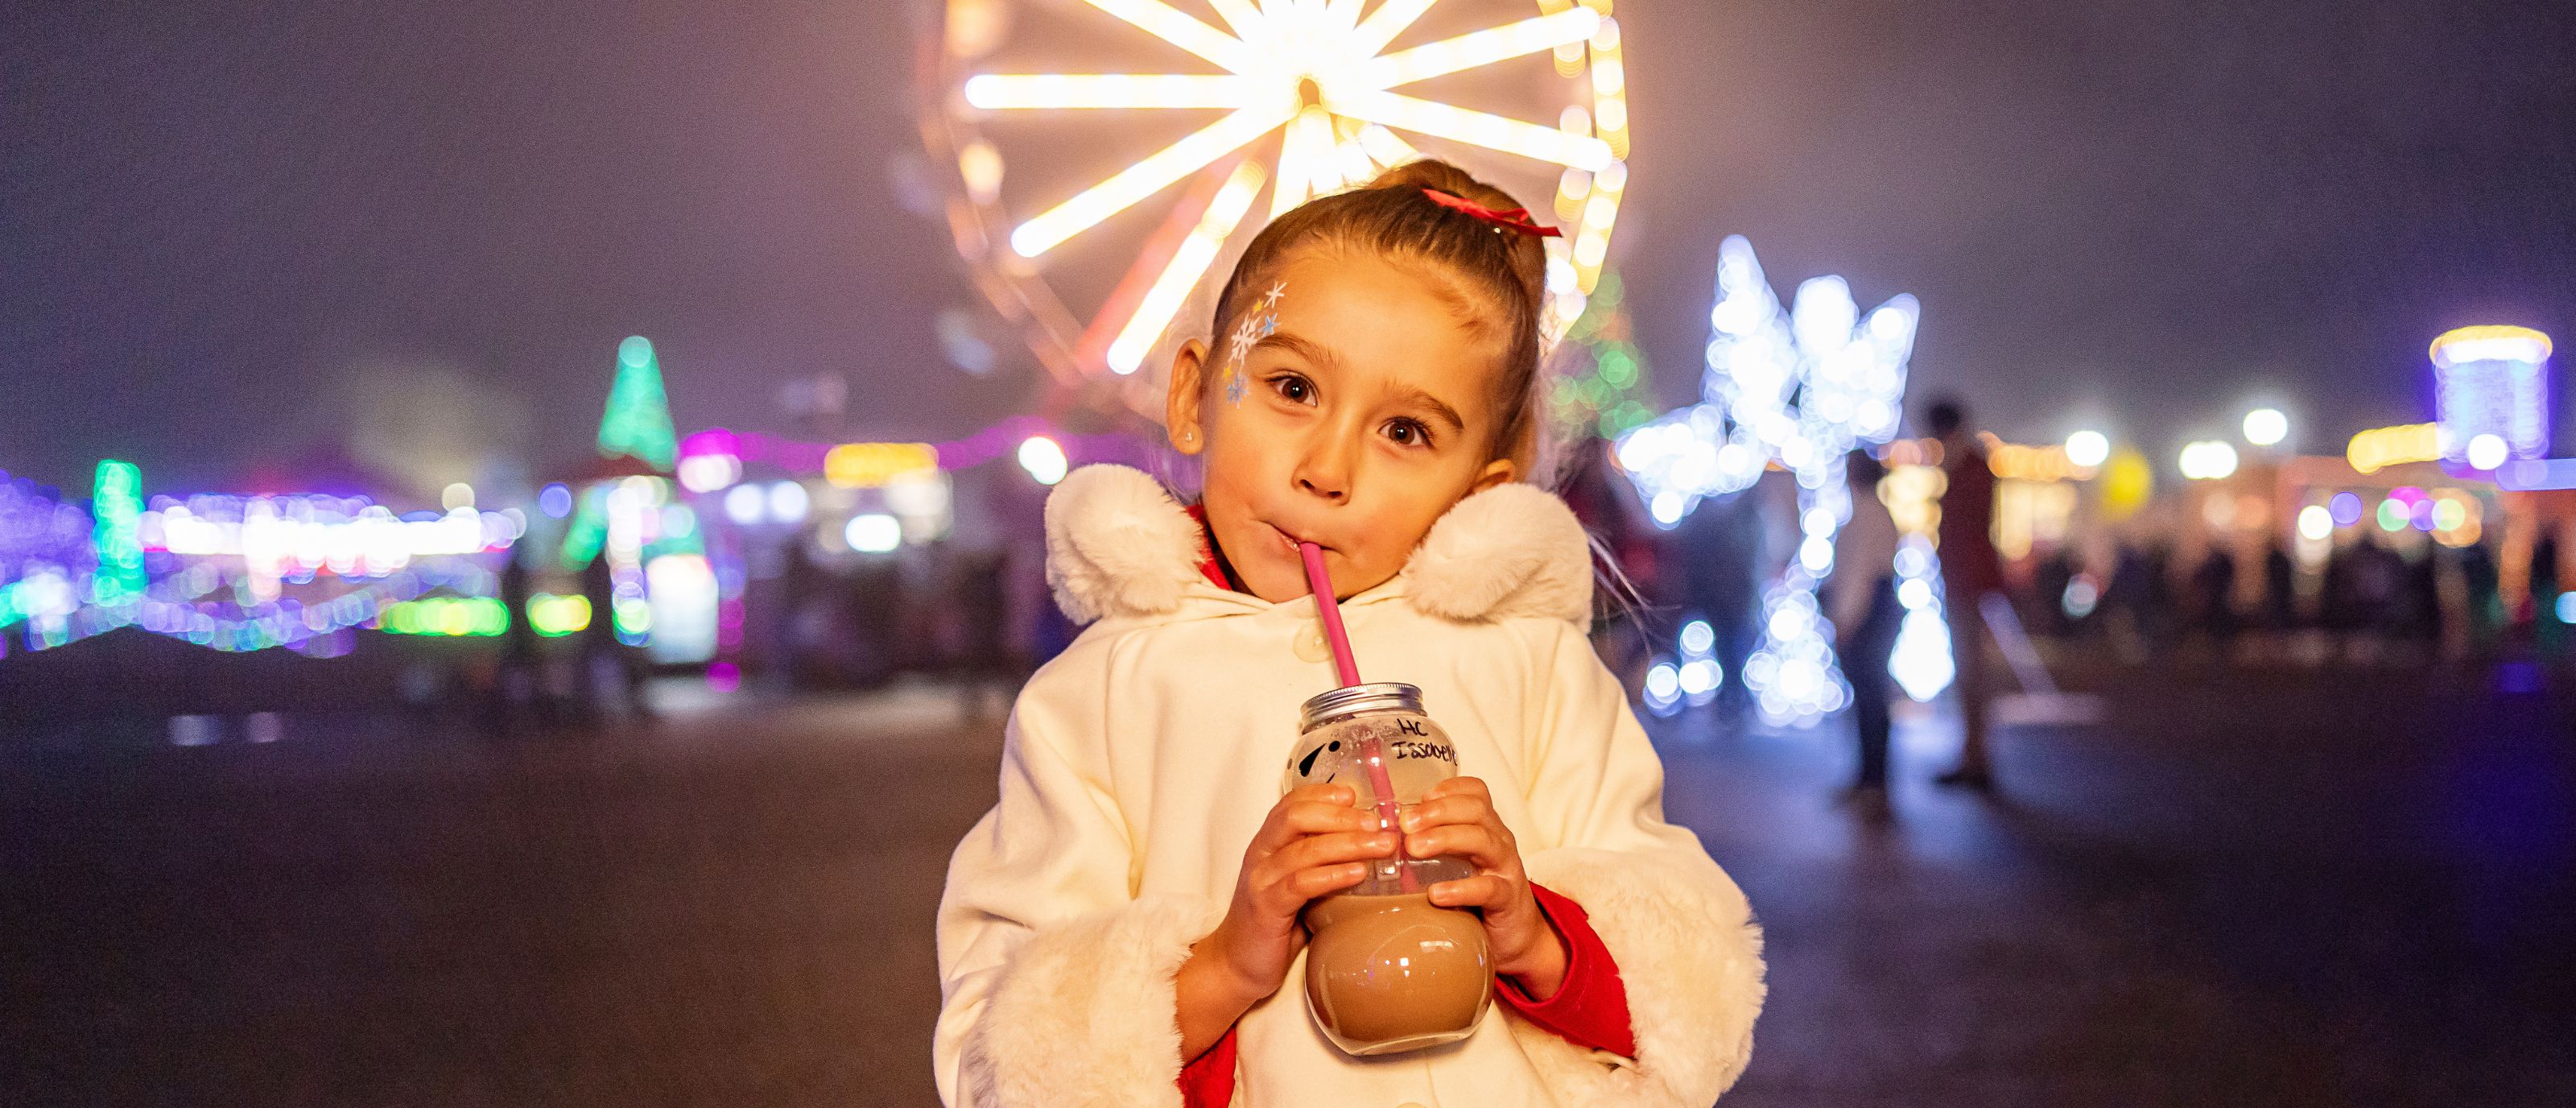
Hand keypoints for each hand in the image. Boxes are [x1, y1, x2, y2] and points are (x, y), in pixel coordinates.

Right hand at [1192, 783, 1395, 1006]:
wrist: (1236, 963)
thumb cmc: (1274, 922)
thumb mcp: (1297, 883)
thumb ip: (1320, 862)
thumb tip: (1370, 843)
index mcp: (1268, 843)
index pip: (1292, 803)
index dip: (1323, 793)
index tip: (1355, 794)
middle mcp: (1260, 854)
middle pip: (1297, 817)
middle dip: (1341, 816)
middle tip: (1377, 822)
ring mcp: (1261, 880)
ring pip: (1304, 849)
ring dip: (1349, 843)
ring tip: (1382, 845)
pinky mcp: (1266, 908)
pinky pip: (1301, 884)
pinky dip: (1333, 874)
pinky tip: (1358, 873)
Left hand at [1399, 776, 1569, 996]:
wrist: (1515, 936)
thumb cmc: (1477, 895)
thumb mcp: (1457, 863)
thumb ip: (1431, 848)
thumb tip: (1382, 839)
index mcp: (1486, 827)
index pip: (1475, 792)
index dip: (1448, 789)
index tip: (1419, 798)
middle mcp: (1499, 840)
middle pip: (1476, 810)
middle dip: (1438, 811)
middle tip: (1405, 824)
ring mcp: (1506, 868)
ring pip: (1483, 840)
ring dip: (1445, 839)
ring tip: (1414, 848)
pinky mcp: (1508, 900)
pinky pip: (1488, 888)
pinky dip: (1461, 888)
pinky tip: (1436, 893)